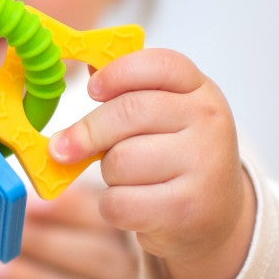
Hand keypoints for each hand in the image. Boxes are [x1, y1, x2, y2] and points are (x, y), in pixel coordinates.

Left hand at [48, 48, 255, 278]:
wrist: (215, 213)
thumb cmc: (173, 156)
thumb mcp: (165, 115)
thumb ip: (128, 93)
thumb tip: (85, 69)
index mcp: (199, 89)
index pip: (157, 65)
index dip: (116, 74)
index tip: (92, 90)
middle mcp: (208, 121)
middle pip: (128, 112)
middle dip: (88, 132)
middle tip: (63, 147)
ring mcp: (203, 164)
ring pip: (120, 161)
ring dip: (108, 174)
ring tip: (126, 178)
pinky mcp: (188, 208)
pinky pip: (121, 202)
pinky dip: (113, 206)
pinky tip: (131, 204)